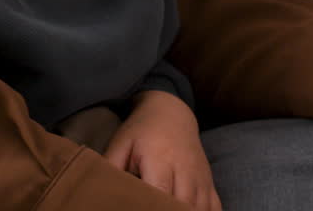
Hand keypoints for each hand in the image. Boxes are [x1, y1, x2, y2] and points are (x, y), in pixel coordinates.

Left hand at [104, 90, 221, 210]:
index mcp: (160, 159)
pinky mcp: (209, 180)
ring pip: (199, 208)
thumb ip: (110, 169)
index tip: (142, 209)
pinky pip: (214, 207)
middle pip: (182, 205)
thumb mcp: (121, 144)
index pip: (159, 193)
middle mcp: (184, 169)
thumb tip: (98, 192)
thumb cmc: (141, 131)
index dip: (152, 207)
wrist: (171, 112)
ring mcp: (200, 176)